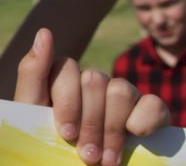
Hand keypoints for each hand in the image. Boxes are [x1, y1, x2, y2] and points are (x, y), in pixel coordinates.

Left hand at [15, 29, 168, 165]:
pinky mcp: (149, 114)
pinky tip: (135, 139)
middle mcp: (93, 83)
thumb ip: (33, 72)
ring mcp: (122, 96)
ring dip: (113, 129)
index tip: (66, 133)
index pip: (68, 68)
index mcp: (64, 79)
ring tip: (106, 160)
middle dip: (90, 123)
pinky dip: (146, 122)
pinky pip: (154, 104)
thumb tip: (44, 31)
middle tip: (87, 154)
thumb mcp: (31, 111)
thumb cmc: (46, 146)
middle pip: (95, 80)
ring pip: (121, 90)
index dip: (68, 102)